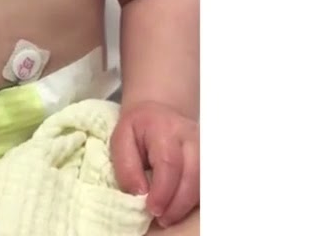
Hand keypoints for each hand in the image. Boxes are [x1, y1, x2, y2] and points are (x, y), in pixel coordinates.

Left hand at [111, 100, 198, 227]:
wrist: (158, 111)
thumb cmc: (138, 127)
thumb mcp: (120, 139)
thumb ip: (127, 166)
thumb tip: (140, 193)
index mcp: (164, 128)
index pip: (170, 163)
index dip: (163, 191)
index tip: (153, 209)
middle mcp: (190, 135)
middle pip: (194, 173)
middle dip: (178, 202)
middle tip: (162, 218)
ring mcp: (203, 145)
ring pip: (204, 179)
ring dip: (188, 203)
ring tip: (169, 216)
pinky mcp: (208, 155)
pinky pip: (206, 181)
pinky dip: (194, 198)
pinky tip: (179, 206)